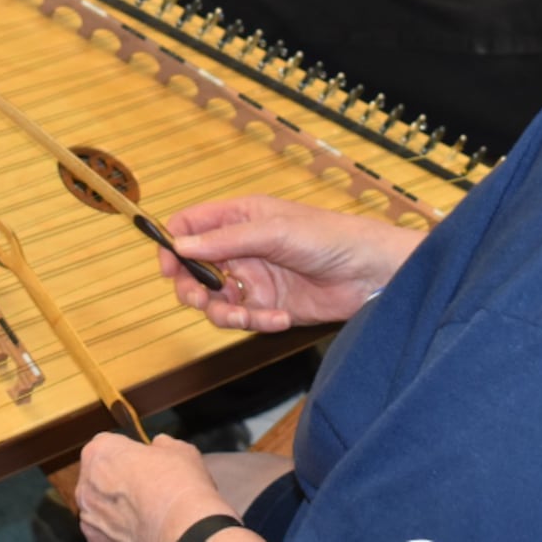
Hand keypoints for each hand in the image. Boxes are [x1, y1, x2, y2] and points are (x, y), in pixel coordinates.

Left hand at [75, 433, 238, 541]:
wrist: (181, 526)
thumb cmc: (177, 482)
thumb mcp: (178, 449)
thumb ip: (161, 444)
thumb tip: (159, 445)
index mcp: (100, 450)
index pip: (107, 444)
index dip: (127, 451)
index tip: (142, 458)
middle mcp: (86, 481)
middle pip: (98, 474)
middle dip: (116, 477)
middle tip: (144, 484)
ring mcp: (88, 514)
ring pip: (98, 503)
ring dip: (113, 504)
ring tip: (142, 509)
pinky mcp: (96, 540)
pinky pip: (102, 529)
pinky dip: (114, 528)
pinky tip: (136, 526)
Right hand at [160, 195, 424, 330]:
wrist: (371, 274)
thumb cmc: (330, 238)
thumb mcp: (275, 232)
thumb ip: (226, 240)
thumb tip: (181, 245)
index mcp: (240, 218)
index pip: (190, 226)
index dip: (173, 245)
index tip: (169, 269)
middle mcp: (241, 248)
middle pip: (194, 269)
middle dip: (193, 288)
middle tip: (200, 300)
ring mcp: (254, 278)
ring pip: (215, 301)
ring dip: (225, 313)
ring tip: (248, 316)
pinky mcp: (268, 306)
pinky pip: (244, 319)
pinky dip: (256, 323)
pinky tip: (280, 319)